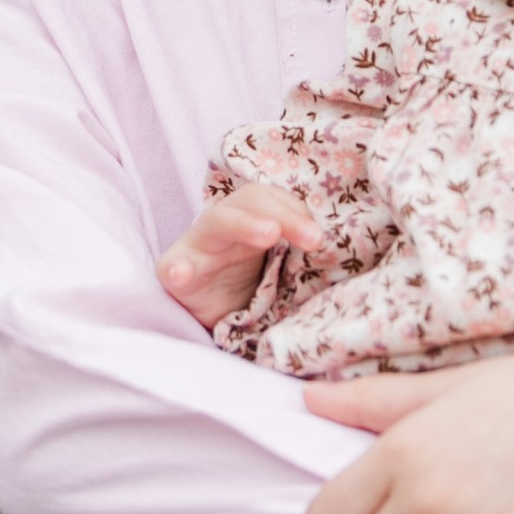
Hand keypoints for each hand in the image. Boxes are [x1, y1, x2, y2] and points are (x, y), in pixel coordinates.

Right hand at [157, 178, 324, 330]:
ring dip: (244, 225)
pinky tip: (182, 273)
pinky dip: (178, 268)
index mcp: (251, 218)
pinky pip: (173, 267)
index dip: (296, 210)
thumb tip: (340, 244)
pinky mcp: (175, 274)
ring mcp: (196, 247)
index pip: (272, 197)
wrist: (217, 317)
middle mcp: (224, 225)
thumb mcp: (283, 266)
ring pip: (216, 222)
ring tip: (268, 235)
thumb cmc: (254, 286)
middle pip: (248, 201)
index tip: (320, 237)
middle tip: (313, 239)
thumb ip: (304, 252)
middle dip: (284, 215)